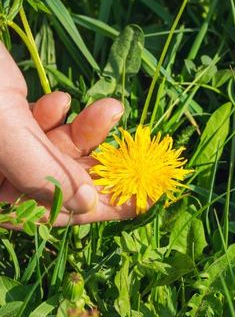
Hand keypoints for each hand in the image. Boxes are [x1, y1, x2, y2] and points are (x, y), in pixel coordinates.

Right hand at [0, 47, 136, 226]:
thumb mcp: (0, 124)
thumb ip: (38, 168)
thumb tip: (86, 205)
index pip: (39, 216)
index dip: (91, 211)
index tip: (138, 202)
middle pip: (52, 185)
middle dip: (94, 167)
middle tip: (138, 158)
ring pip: (50, 152)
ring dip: (83, 134)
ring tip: (109, 108)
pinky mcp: (2, 117)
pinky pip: (37, 128)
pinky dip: (56, 116)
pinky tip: (60, 99)